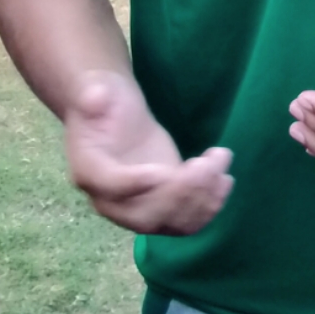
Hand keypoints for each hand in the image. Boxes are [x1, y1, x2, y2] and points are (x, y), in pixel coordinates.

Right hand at [63, 70, 232, 234]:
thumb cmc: (106, 102)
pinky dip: (208, 207)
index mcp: (89, 172)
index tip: (163, 171)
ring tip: (220, 161)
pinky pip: (186, 221)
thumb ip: (93, 97)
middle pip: (145, 214)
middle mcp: (111, 202)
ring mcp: (138, 209)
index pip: (110, 186)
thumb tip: (95, 96)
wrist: (116, 119)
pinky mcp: (163, 207)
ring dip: (201, 200)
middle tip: (205, 164)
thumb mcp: (98, 91)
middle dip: (180, 194)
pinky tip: (225, 180)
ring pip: (171, 222)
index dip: (135, 183)